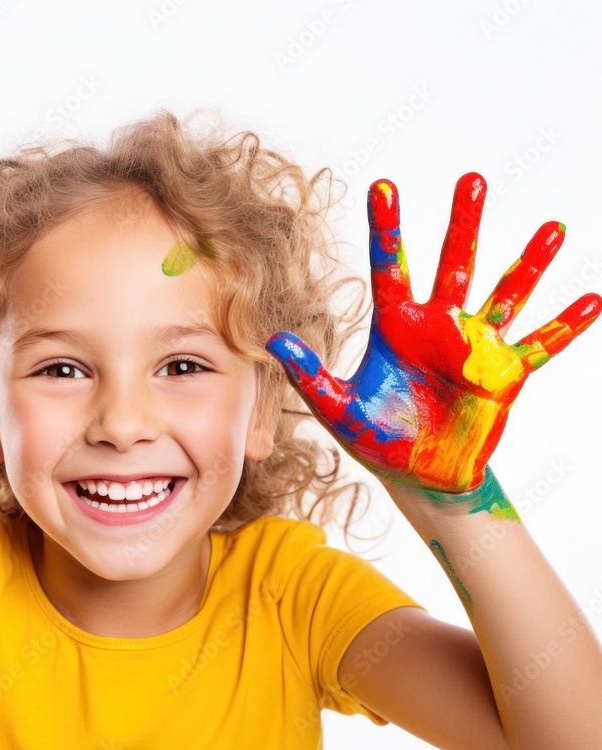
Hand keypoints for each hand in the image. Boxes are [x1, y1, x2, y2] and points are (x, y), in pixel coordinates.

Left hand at [266, 173, 599, 491]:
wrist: (419, 476)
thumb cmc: (376, 438)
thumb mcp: (336, 407)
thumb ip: (308, 374)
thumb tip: (274, 340)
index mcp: (396, 327)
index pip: (390, 268)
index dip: (386, 229)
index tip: (383, 186)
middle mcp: (438, 327)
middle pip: (453, 264)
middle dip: (462, 224)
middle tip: (471, 179)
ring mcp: (475, 347)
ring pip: (505, 295)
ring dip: (528, 264)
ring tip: (552, 229)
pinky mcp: (504, 375)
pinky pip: (540, 346)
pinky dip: (566, 326)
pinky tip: (593, 300)